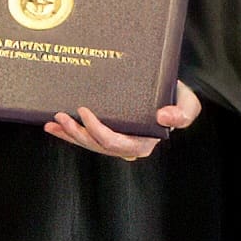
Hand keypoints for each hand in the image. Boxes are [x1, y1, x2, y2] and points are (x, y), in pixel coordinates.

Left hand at [48, 82, 202, 163]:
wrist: (168, 93)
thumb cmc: (178, 100)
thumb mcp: (188, 105)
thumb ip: (183, 113)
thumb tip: (163, 117)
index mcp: (142, 143)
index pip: (115, 143)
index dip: (97, 131)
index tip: (84, 111)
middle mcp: (127, 146)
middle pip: (96, 145)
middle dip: (76, 133)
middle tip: (61, 116)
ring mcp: (115, 142)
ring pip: (87, 143)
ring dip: (68, 134)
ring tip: (53, 121)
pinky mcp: (106, 134)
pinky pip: (84, 137)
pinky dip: (67, 133)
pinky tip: (52, 127)